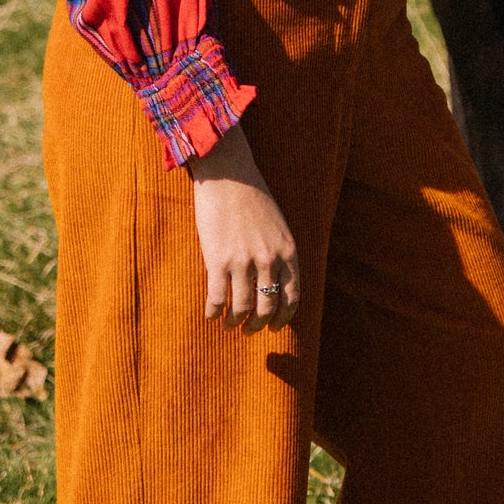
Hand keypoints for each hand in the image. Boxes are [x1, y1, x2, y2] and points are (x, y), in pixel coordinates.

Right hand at [187, 123, 298, 332]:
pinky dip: (213, 312)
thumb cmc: (252, 196)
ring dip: (234, 322)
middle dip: (258, 325)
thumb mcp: (278, 225)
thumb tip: (275, 282)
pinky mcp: (217, 260)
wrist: (228, 174)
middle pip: (266, 307)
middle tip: (249, 329)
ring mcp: (243, 261)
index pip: (292, 296)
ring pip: (241, 309)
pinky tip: (211, 314)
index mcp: (287, 250)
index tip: (274, 326)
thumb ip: (280, 252)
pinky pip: (216, 299)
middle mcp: (268, 259)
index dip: (283, 317)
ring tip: (229, 323)